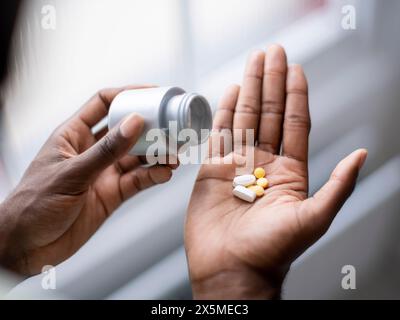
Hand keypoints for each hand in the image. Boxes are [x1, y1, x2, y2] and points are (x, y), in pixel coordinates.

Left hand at [0, 85, 176, 274]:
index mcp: (73, 136)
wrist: (28, 246)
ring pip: (137, 156)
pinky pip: (138, 180)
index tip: (151, 93)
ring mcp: (104, 173)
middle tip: (171, 127)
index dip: (127, 95)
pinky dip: (153, 176)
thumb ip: (105, 151)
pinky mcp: (113, 194)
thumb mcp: (71, 173)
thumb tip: (133, 124)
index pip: (103, 104)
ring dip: (156, 154)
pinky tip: (164, 173)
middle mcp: (91, 151)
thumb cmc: (33, 205)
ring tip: (173, 154)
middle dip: (150, 128)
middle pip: (126, 130)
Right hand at [185, 45, 366, 298]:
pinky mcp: (212, 171)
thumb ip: (338, 185)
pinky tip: (230, 92)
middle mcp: (264, 164)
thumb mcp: (313, 218)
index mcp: (289, 172)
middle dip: (271, 81)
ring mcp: (237, 165)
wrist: (232, 270)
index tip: (296, 68)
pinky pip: (219, 134)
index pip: (295, 123)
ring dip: (249, 89)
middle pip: (269, 113)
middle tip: (272, 52)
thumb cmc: (272, 251)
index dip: (296, 95)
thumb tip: (362, 155)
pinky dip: (224, 112)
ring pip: (245, 118)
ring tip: (253, 63)